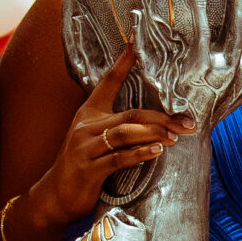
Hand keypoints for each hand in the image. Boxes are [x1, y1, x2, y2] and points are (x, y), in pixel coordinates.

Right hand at [17, 44, 189, 239]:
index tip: (136, 43)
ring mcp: (86, 148)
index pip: (108, 82)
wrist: (55, 196)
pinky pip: (119, 158)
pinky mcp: (89, 169)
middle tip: (186, 121)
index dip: (123, 62)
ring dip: (154, 133)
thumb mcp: (95, 140)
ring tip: (175, 136)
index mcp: (89, 113)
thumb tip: (154, 123)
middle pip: (130, 113)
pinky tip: (156, 151)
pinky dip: (139, 153)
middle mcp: (86, 126)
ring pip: (126, 133)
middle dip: (162, 117)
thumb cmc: (82, 166)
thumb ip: (118, 128)